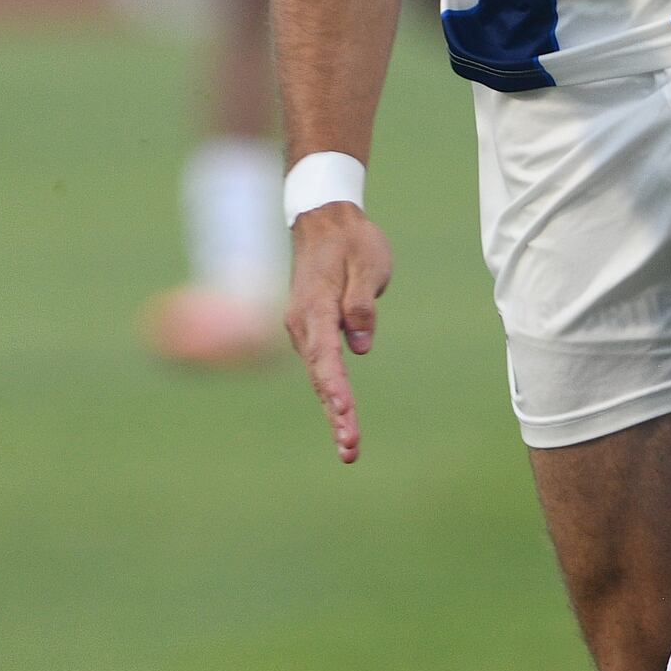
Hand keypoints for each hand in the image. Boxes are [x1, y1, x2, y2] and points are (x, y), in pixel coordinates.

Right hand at [285, 201, 393, 464]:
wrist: (324, 219)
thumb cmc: (350, 241)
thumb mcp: (368, 266)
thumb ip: (361, 305)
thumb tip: (359, 345)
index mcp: (316, 307)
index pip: (326, 357)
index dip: (337, 391)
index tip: (347, 417)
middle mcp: (302, 323)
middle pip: (320, 376)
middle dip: (336, 415)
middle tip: (350, 451)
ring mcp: (304, 328)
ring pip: (320, 376)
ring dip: (334, 411)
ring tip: (349, 447)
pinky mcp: (311, 330)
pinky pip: (321, 367)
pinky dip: (331, 394)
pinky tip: (342, 419)